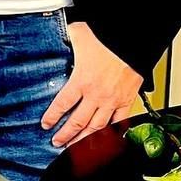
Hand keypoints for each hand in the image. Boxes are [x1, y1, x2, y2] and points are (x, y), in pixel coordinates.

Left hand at [42, 22, 142, 146]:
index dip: (52, 118)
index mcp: (81, 81)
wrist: (134, 40)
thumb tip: (61, 33)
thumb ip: (69, 37)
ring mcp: (112, 100)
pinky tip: (105, 140)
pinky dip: (111, 133)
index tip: (46, 124)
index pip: (62, 105)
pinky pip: (119, 123)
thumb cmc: (110, 37)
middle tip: (57, 142)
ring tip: (76, 148)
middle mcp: (96, 95)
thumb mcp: (80, 33)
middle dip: (65, 135)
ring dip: (84, 140)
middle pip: (77, 123)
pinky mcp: (127, 101)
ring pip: (96, 128)